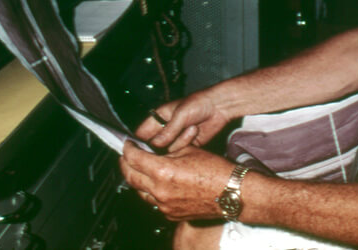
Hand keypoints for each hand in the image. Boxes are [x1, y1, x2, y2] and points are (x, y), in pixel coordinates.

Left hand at [120, 140, 235, 220]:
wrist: (232, 192)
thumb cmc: (216, 170)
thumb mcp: (189, 150)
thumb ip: (167, 151)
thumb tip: (154, 150)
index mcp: (163, 171)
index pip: (133, 158)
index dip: (127, 149)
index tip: (128, 144)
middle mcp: (160, 190)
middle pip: (130, 176)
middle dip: (125, 164)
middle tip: (126, 156)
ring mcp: (164, 205)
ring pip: (139, 191)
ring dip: (136, 179)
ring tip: (140, 169)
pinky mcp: (171, 214)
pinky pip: (153, 202)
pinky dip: (151, 192)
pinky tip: (157, 183)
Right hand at [135, 91, 229, 151]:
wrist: (219, 106)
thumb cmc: (199, 102)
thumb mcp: (180, 115)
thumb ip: (168, 131)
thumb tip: (156, 144)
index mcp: (159, 117)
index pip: (142, 133)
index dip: (140, 142)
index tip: (141, 150)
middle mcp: (165, 129)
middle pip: (154, 146)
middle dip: (160, 147)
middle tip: (168, 144)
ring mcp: (176, 138)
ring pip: (168, 150)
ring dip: (179, 142)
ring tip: (190, 127)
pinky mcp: (187, 145)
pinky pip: (181, 152)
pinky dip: (187, 145)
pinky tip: (194, 132)